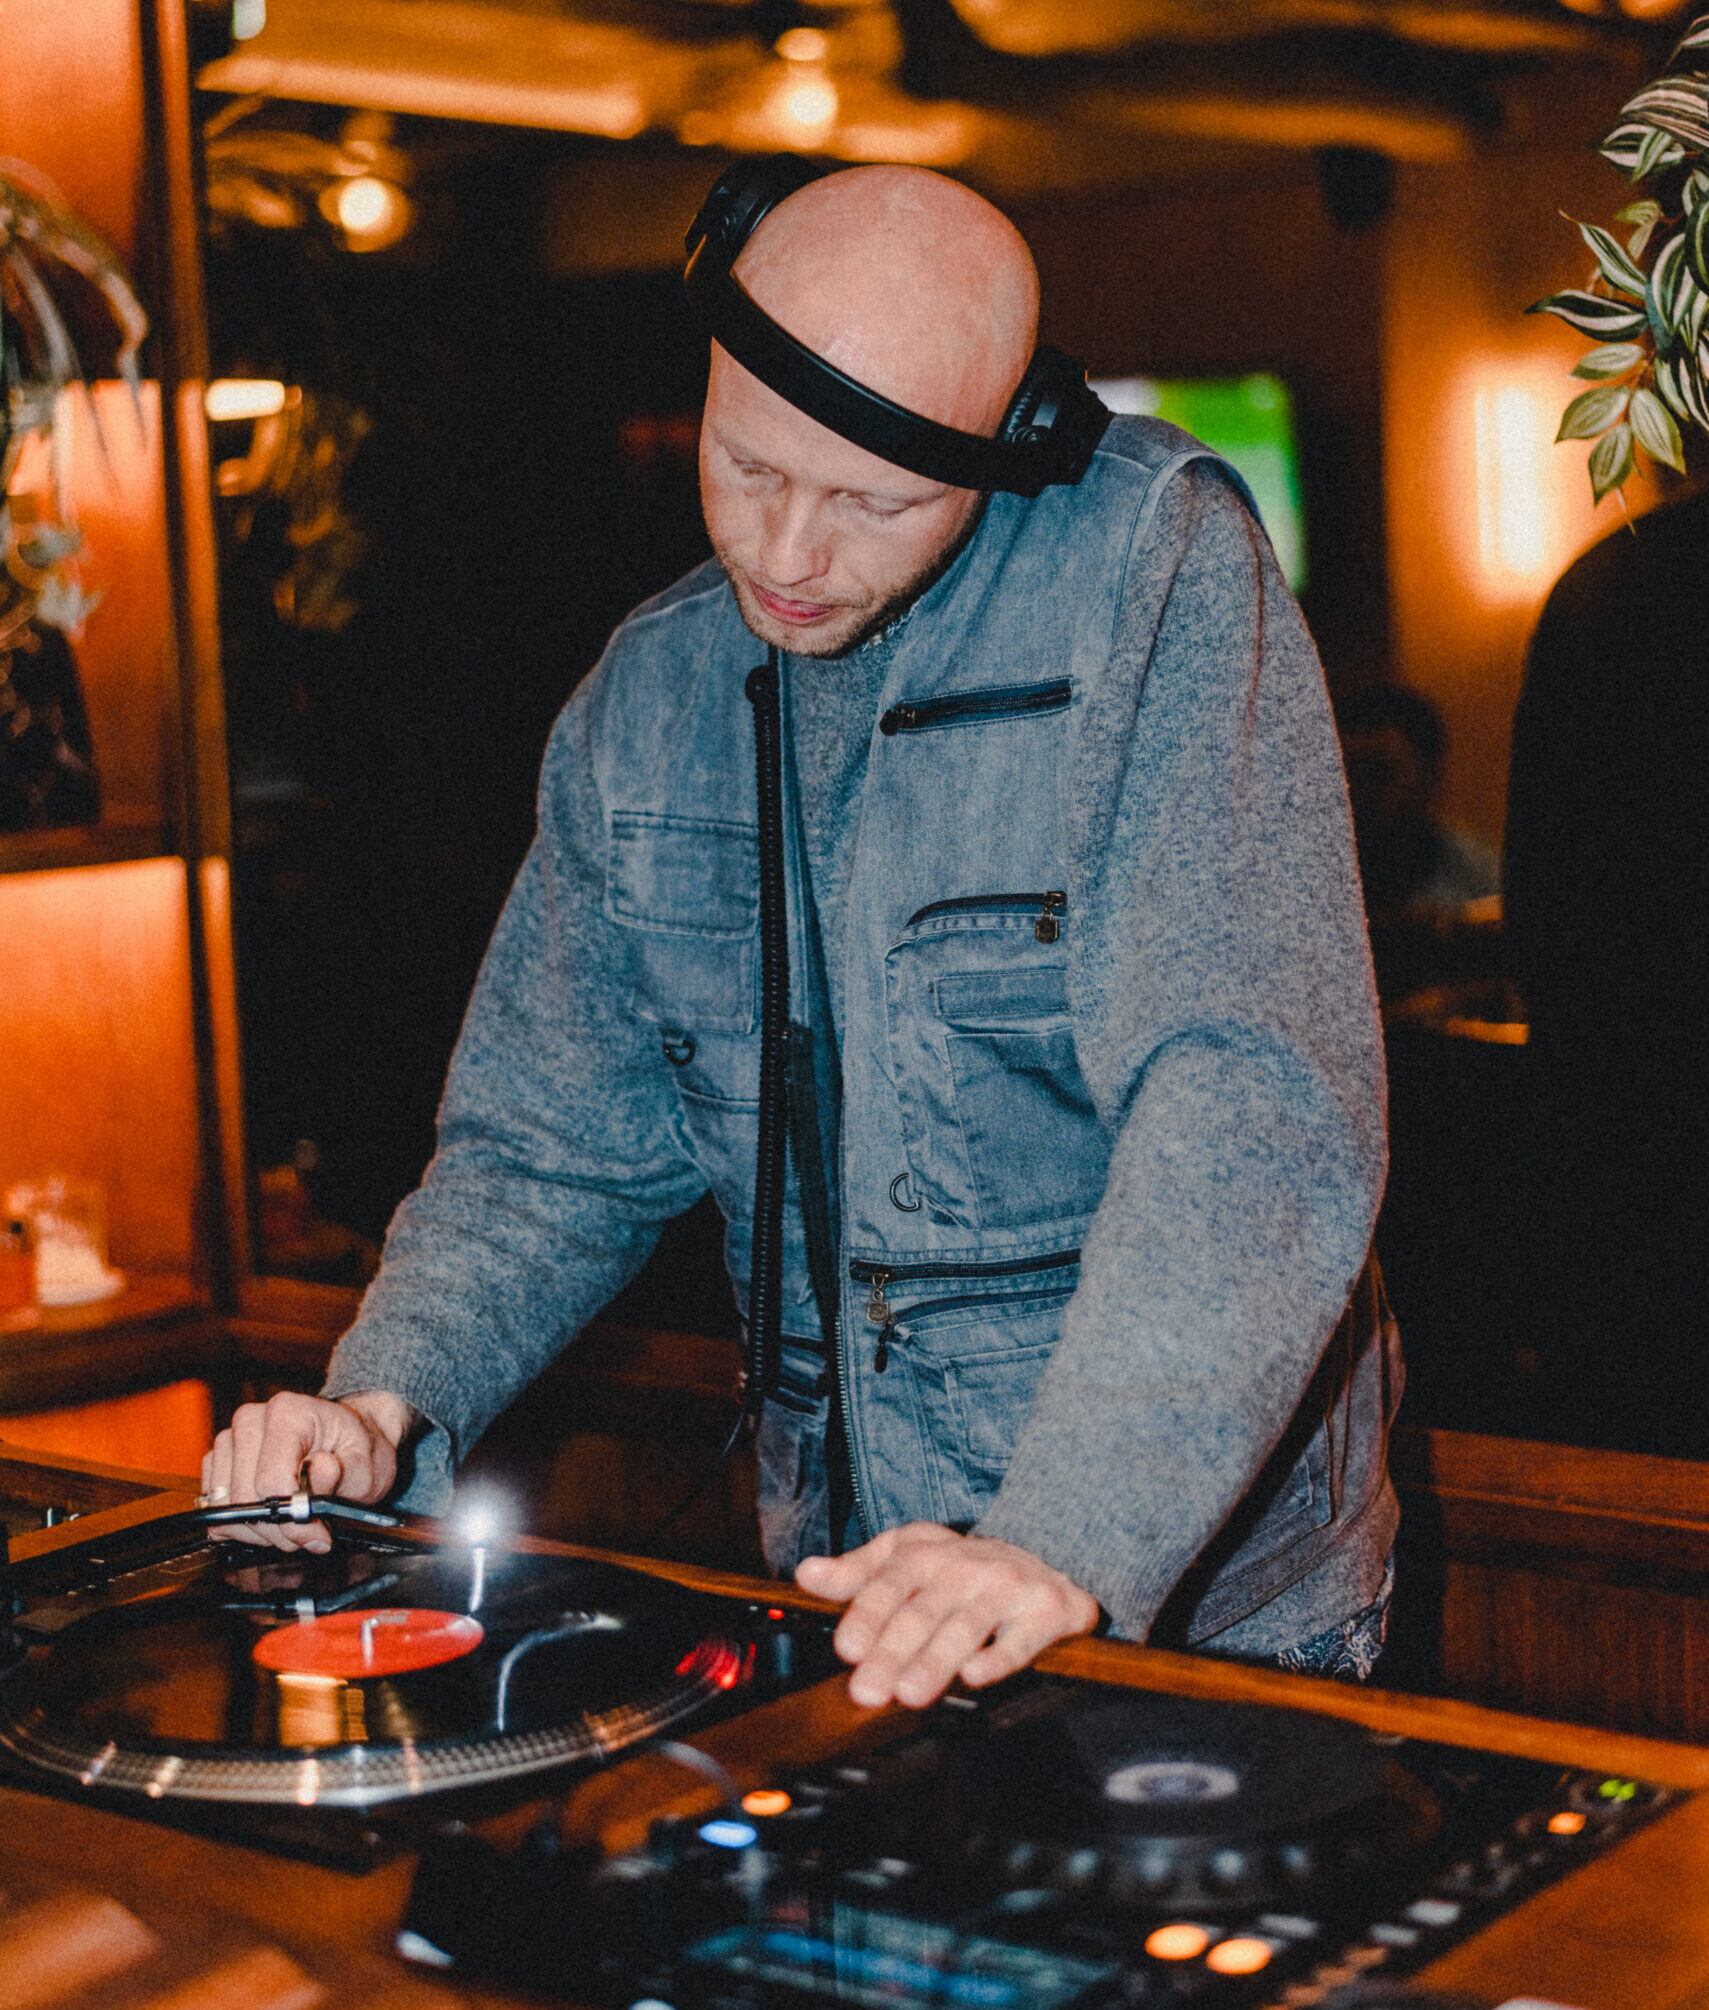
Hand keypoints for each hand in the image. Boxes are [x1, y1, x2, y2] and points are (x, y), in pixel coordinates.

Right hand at [201, 1390, 413, 1550]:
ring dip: (259, 1530)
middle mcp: (251, 1420)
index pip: (272, 1480)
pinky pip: (215, 1509)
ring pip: (225, 1508)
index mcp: (288, 1412)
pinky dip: (241, 1526)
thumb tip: (318, 1472)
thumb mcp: (367, 1467)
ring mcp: (229, 1441)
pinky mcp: (217, 1463)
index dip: (293, 1517)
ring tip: (292, 1523)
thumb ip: (344, 1474)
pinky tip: (272, 1519)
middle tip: (309, 1534)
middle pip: (245, 1498)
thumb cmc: (355, 1451)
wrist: (347, 1441)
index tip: (317, 1533)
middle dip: (278, 1528)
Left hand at [794, 1523, 1098, 1708]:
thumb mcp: (908, 1555)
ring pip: (965, 1627)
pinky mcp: (1044, 1611)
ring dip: (936, 1660)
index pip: (890, 1584)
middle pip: (922, 1612)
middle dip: (892, 1652)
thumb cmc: (965, 1565)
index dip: (867, 1615)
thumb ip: (857, 1571)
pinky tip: (976, 1675)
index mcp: (926, 1554)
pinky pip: (1020, 1639)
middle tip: (868, 1690)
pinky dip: (998, 1657)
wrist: (1051, 1555)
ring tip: (910, 1693)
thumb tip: (807, 1575)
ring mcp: (1005, 1588)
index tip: (846, 1647)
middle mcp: (964, 1567)